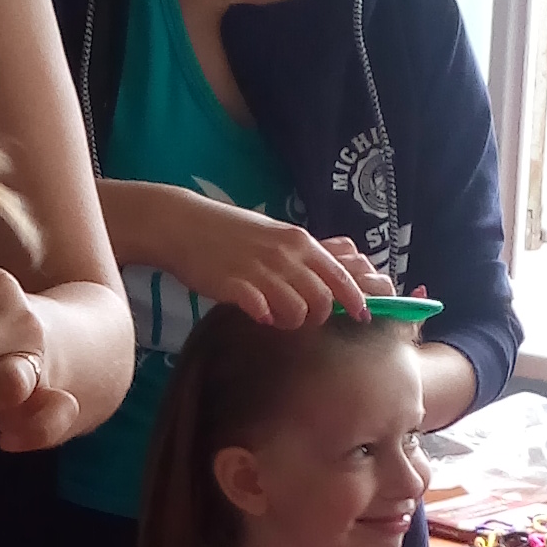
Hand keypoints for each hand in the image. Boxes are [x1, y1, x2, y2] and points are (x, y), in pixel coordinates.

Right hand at [162, 191, 382, 325]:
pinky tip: (257, 313)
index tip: (363, 316)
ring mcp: (261, 270)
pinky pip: (264, 311)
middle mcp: (286, 255)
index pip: (341, 276)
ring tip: (276, 316)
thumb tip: (341, 266)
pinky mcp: (235, 285)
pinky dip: (265, 317)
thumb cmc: (231, 231)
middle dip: (317, 316)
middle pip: (323, 300)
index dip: (356, 300)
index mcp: (300, 242)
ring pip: (298, 311)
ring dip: (291, 321)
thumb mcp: (276, 234)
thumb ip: (306, 253)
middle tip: (300, 317)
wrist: (183, 224)